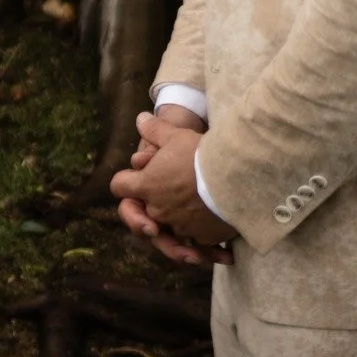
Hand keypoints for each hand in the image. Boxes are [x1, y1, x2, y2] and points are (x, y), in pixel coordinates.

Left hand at [112, 111, 236, 261]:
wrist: (236, 178)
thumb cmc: (201, 154)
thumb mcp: (175, 135)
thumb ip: (155, 129)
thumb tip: (140, 118)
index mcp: (147, 185)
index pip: (119, 186)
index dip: (126, 180)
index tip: (138, 174)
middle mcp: (158, 210)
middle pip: (145, 208)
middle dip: (154, 199)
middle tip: (171, 187)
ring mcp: (180, 226)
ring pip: (171, 225)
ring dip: (178, 217)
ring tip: (194, 204)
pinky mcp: (202, 236)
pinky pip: (197, 237)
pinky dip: (201, 230)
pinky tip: (211, 217)